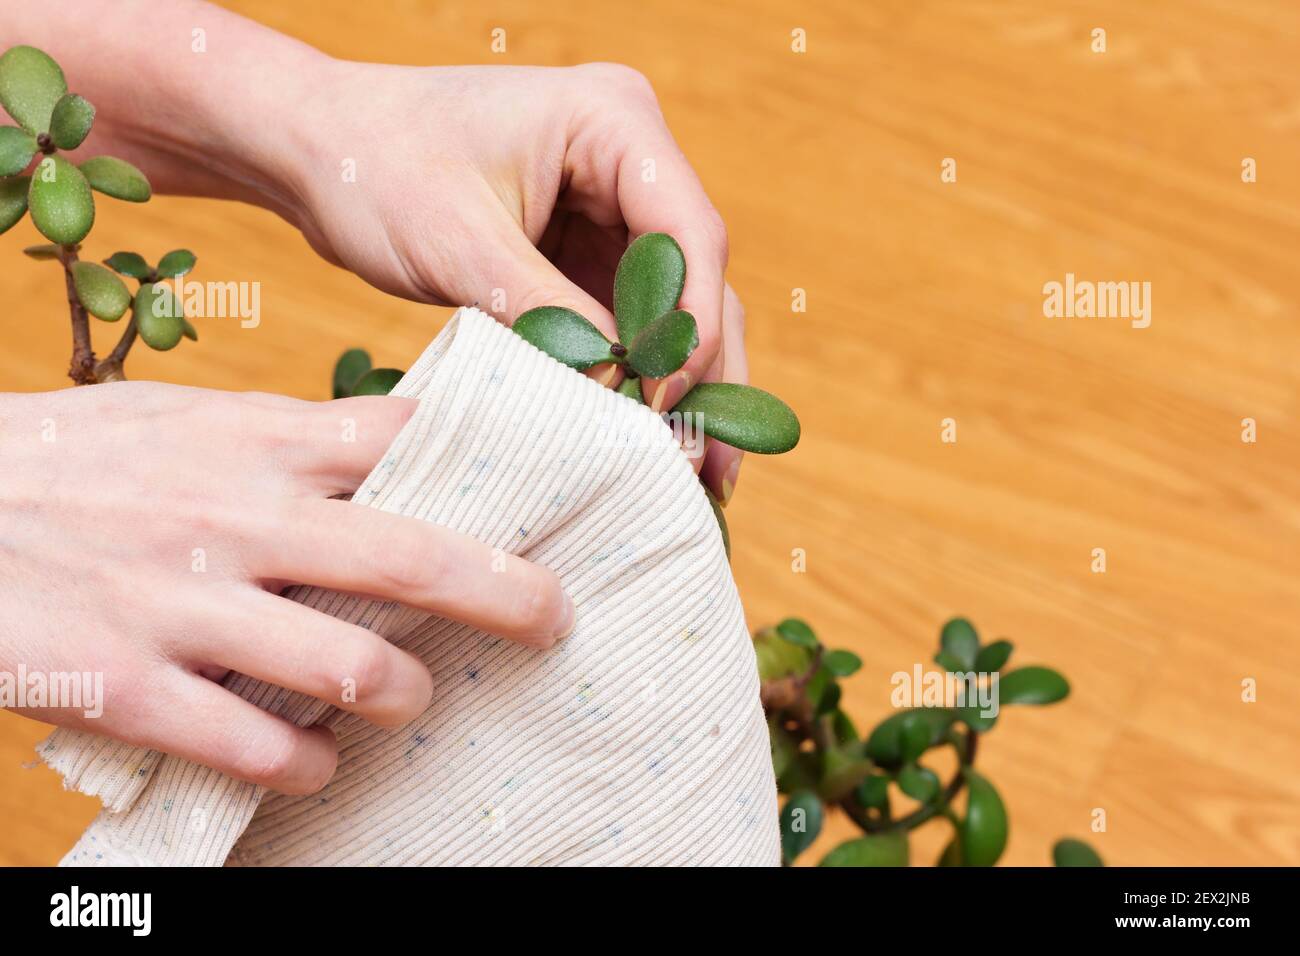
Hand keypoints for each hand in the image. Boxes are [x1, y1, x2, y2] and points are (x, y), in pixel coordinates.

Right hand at [0, 385, 573, 792]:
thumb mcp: (185, 418)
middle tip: (553, 618)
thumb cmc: (75, 458)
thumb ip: (288, 435)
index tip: (549, 489)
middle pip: (410, 559)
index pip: (407, 439)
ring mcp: (183, 608)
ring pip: (347, 669)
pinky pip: (254, 746)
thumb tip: (396, 440)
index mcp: (256, 443)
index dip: (494, 459)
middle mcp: (236, 520)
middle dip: (505, 594)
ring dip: (403, 694)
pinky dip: (306, 763)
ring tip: (412, 699)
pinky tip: (317, 761)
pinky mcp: (128, 689)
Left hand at [277, 61, 748, 502]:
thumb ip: (547, 315)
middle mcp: (630, 158)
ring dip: (683, 384)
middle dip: (704, 371)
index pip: (688, 233)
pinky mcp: (587, 247)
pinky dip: (636, 375)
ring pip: (674, 306)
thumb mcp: (459, 245)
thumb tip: (619, 394)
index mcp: (613, 120)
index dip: (689, 325)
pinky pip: (629, 318)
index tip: (666, 402)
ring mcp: (613, 204)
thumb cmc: (374, 167)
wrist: (317, 150)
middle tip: (714, 463)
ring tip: (701, 472)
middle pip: (696, 276)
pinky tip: (648, 437)